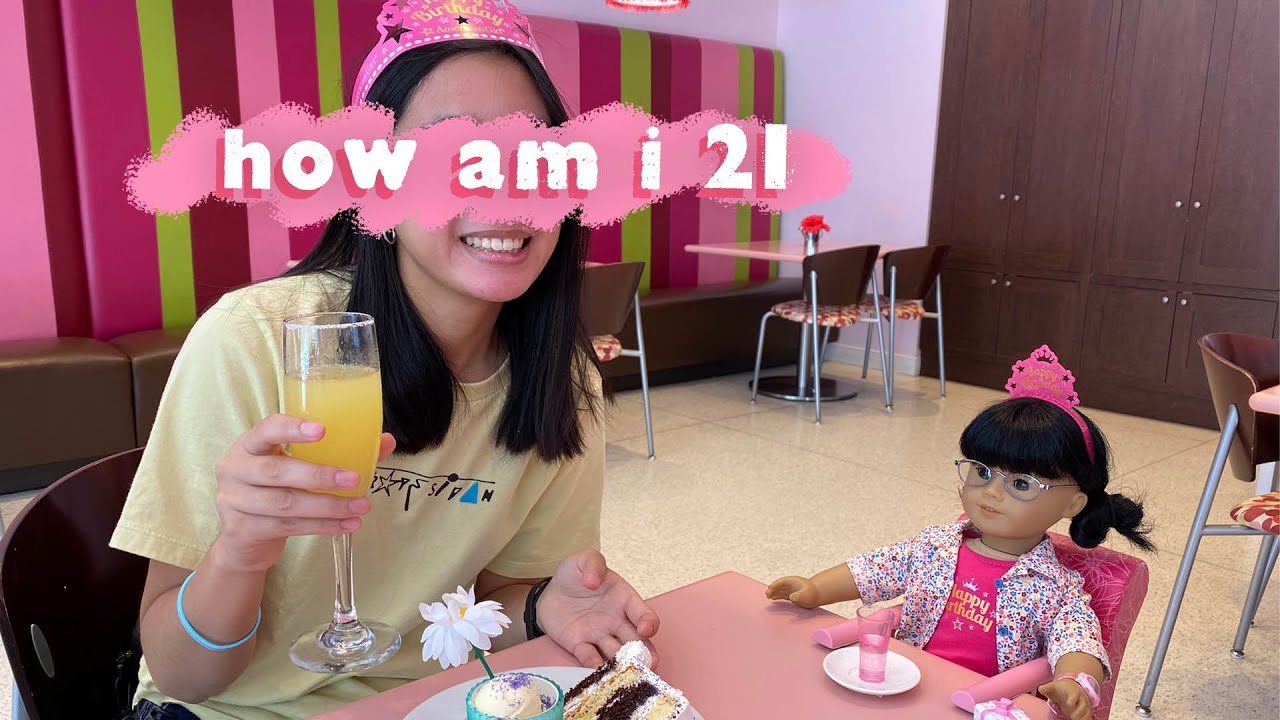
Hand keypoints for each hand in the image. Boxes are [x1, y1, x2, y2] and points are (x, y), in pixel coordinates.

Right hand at [210, 414, 395, 572]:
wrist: (243, 540)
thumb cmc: (277, 490)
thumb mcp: (297, 467)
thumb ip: (338, 452)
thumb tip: (386, 441)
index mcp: (249, 445)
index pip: (267, 429)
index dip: (292, 428)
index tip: (323, 430)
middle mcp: (234, 469)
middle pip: (277, 471)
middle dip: (320, 476)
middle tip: (355, 479)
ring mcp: (234, 501)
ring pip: (286, 503)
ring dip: (328, 507)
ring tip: (360, 506)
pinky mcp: (241, 530)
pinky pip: (288, 527)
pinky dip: (322, 527)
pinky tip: (347, 525)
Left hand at [535, 550, 660, 668]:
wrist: (550, 592)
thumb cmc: (574, 575)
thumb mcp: (584, 560)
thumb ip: (593, 563)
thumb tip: (593, 581)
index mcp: (624, 600)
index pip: (643, 614)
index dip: (648, 622)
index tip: (645, 629)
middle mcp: (617, 622)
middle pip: (636, 641)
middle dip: (644, 653)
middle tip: (649, 664)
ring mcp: (600, 636)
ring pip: (617, 654)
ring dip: (622, 664)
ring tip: (625, 672)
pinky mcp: (580, 646)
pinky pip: (590, 658)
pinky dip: (595, 666)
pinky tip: (598, 670)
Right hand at [766, 576, 820, 607]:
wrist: (820, 595)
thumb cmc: (813, 594)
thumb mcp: (805, 595)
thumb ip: (798, 596)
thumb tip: (791, 597)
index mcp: (794, 581)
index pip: (782, 581)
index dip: (775, 584)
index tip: (770, 587)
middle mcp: (792, 585)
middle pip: (780, 586)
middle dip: (773, 589)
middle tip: (767, 594)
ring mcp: (792, 590)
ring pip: (780, 590)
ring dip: (774, 592)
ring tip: (767, 596)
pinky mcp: (794, 596)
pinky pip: (783, 595)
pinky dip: (778, 596)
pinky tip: (773, 598)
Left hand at [1038, 678, 1092, 719]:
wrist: (1072, 687)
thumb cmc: (1061, 688)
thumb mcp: (1054, 687)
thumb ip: (1047, 688)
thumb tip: (1040, 688)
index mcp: (1073, 692)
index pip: (1074, 695)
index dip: (1072, 699)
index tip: (1069, 703)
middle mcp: (1081, 699)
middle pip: (1082, 706)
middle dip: (1078, 712)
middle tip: (1072, 716)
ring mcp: (1084, 706)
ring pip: (1086, 713)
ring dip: (1082, 717)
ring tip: (1075, 719)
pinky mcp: (1086, 712)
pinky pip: (1088, 717)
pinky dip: (1085, 719)